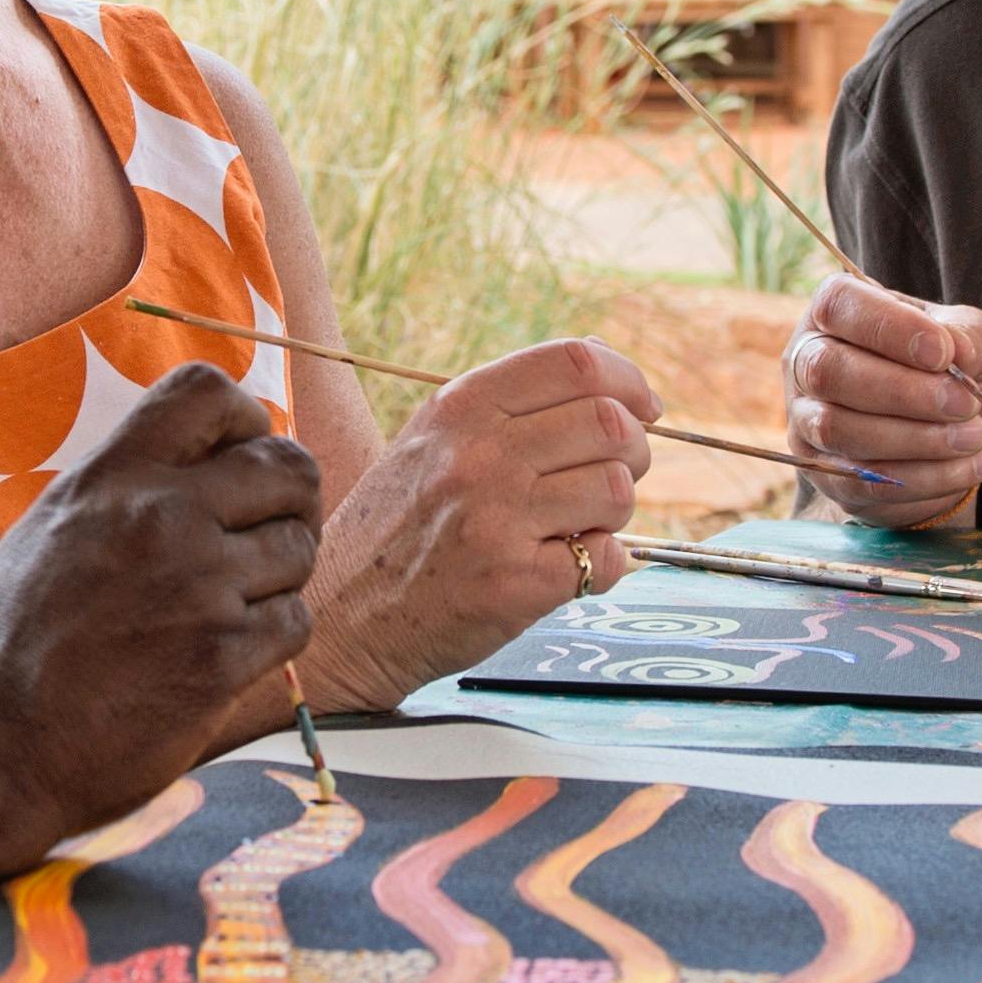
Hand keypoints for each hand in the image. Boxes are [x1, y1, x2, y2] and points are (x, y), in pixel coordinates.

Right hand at [0, 364, 325, 858]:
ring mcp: (196, 587)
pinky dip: (273, 636)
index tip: (242, 458)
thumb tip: (201, 458)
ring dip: (280, 576)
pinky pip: (295, 620)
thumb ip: (123, 486)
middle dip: (291, 501)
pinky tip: (228, 651)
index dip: (248, 420)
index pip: (209, 393)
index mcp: (110, 477)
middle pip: (287, 467)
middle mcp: (159, 517)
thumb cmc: (15, 645)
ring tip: (236, 602)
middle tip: (268, 536)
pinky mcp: (221, 658)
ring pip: (299, 547)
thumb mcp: (50, 530)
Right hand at [295, 337, 662, 708]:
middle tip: (610, 479)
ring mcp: (496, 519)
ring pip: (619, 490)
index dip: (628, 381)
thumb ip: (509, 403)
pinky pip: (609, 559)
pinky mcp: (516, 584)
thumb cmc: (396, 531)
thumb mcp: (430, 442)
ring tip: (574, 529)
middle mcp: (477, 455)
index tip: (642, 408)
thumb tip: (601, 360)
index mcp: (460, 408)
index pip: (576, 362)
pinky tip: (559, 572)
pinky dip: (601, 568)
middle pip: (611, 424)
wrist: (338, 622)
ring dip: (614, 514)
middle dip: (633, 453)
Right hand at [785, 276, 981, 524]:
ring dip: (916, 438)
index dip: (889, 328)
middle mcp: (805, 360)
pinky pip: (862, 479)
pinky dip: (926, 477)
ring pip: (838, 429)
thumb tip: (957, 351)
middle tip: (964, 403)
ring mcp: (805, 419)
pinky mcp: (823, 471)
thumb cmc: (948, 367)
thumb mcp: (972, 336)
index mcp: (836, 310)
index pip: (839, 304)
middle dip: (903, 392)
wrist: (944, 429)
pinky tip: (973, 464)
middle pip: (827, 371)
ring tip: (975, 437)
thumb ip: (967, 335)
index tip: (943, 353)